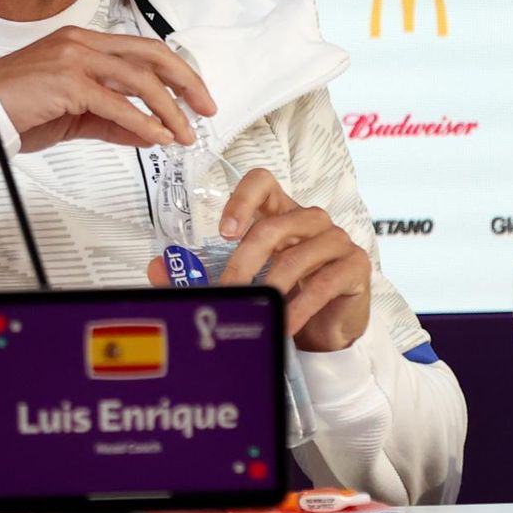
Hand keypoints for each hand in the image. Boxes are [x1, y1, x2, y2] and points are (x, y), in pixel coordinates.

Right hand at [0, 26, 216, 153]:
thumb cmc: (14, 111)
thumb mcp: (74, 116)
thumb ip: (113, 121)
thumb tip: (151, 131)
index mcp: (82, 43)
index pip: (142, 50)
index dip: (175, 72)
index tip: (195, 96)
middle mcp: (81, 44)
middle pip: (151, 54)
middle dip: (186, 82)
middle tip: (205, 108)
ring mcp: (74, 59)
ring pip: (140, 78)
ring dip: (169, 109)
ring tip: (183, 133)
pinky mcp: (67, 82)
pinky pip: (116, 103)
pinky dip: (142, 122)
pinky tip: (155, 137)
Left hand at [146, 168, 370, 351]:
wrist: (330, 330)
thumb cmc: (289, 295)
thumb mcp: (247, 280)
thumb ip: (202, 272)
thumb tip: (156, 268)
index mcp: (281, 212)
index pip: (262, 181)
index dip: (241, 199)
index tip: (223, 231)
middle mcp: (310, 220)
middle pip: (273, 226)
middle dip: (243, 262)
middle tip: (226, 290)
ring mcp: (336, 240)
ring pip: (297, 256)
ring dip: (270, 287)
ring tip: (256, 310)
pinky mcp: (355, 266)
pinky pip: (322, 283)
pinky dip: (298, 307)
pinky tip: (284, 323)